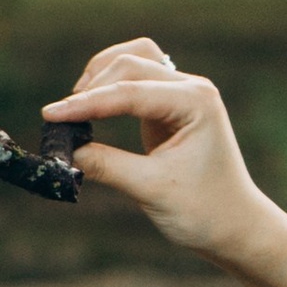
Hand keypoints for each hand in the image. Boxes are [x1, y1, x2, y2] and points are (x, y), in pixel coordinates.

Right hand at [42, 40, 277, 266]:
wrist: (236, 227)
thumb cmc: (204, 210)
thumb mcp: (150, 189)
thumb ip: (106, 164)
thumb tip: (65, 150)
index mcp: (195, 102)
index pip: (130, 91)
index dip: (87, 103)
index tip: (50, 116)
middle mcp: (191, 89)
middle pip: (130, 64)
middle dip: (92, 88)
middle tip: (60, 121)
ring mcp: (183, 94)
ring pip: (133, 60)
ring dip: (101, 76)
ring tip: (76, 108)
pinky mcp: (171, 106)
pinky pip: (136, 79)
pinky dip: (111, 86)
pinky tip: (92, 107)